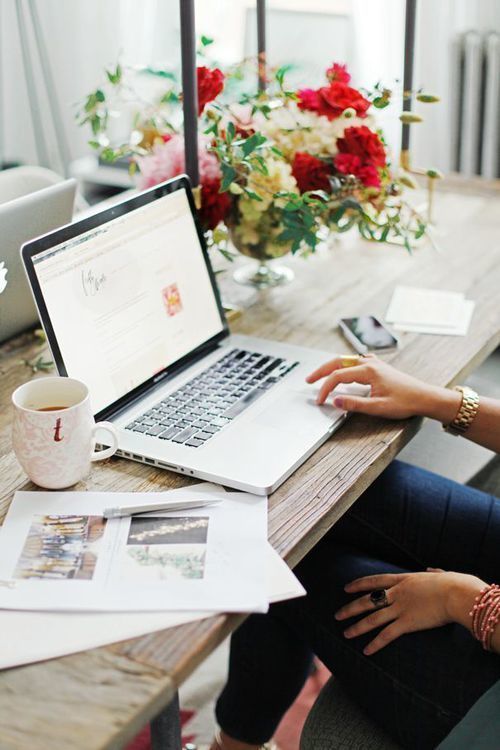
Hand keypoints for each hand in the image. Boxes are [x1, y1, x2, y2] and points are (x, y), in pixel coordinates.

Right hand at [306, 354, 460, 421]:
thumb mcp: (378, 408)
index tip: (320, 400)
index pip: (338, 376)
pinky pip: (355, 362)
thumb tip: (335, 401)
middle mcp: (370, 363)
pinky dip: (343, 366)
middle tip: (308, 380)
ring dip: (331, 367)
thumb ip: (354, 404)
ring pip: (346, 360)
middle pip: (338, 362)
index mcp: (369, 371)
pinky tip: (342, 372)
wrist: (425, 397)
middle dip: (321, 371)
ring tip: (320, 376)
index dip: (325, 388)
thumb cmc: (405, 402)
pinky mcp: (378, 367)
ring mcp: (374, 363)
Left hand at [334, 570, 483, 655]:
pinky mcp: (407, 623)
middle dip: (350, 608)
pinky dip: (375, 644)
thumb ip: (432, 573)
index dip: (358, 584)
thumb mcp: (438, 575)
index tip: (346, 588)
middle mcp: (397, 593)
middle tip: (337, 615)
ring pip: (372, 619)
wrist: (455, 594)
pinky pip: (387, 635)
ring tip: (345, 633)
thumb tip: (431, 570)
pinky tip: (366, 651)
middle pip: (367, 601)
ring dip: (357, 627)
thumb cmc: (452, 584)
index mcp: (403, 580)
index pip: (374, 581)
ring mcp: (400, 608)